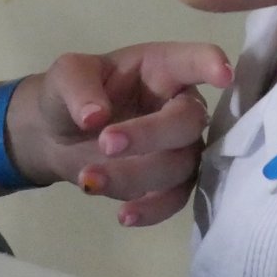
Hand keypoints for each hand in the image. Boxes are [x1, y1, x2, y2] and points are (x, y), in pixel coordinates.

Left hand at [9, 41, 232, 226]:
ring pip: (180, 165)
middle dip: (151, 134)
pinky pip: (176, 199)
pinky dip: (153, 209)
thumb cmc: (69, 93)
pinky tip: (124, 215)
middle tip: (106, 143)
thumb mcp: (65, 76)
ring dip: (136, 175)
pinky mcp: (169, 182)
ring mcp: (178, 146)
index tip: (221, 75)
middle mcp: (176, 105)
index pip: (191, 61)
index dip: (210, 64)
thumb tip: (96, 117)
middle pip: (188, 122)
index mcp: (159, 68)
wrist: (54, 136)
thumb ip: (79, 89)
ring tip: (89, 179)